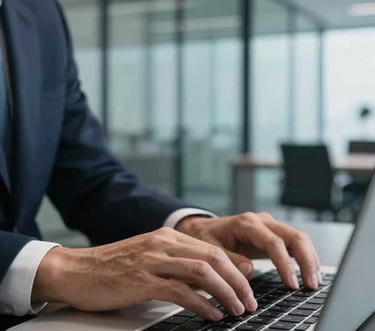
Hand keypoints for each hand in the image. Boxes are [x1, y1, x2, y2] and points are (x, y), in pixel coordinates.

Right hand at [32, 227, 256, 319]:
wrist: (77, 270)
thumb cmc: (114, 267)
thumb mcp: (150, 258)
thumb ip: (178, 265)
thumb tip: (209, 281)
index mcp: (168, 237)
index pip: (212, 249)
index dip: (235, 268)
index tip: (247, 286)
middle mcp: (164, 243)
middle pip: (213, 257)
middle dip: (237, 281)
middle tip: (249, 301)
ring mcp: (153, 259)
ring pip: (202, 271)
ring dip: (226, 292)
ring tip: (238, 310)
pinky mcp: (142, 279)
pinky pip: (180, 291)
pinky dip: (202, 304)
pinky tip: (212, 315)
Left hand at [176, 212, 320, 289]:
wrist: (204, 230)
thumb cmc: (206, 239)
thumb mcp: (211, 250)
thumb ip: (229, 260)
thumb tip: (249, 271)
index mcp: (246, 223)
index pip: (273, 242)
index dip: (285, 264)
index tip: (292, 284)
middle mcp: (261, 221)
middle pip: (294, 236)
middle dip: (306, 260)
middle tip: (311, 285)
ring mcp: (268, 225)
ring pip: (298, 238)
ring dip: (309, 259)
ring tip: (313, 282)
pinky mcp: (272, 233)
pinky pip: (294, 242)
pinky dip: (304, 256)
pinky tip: (308, 271)